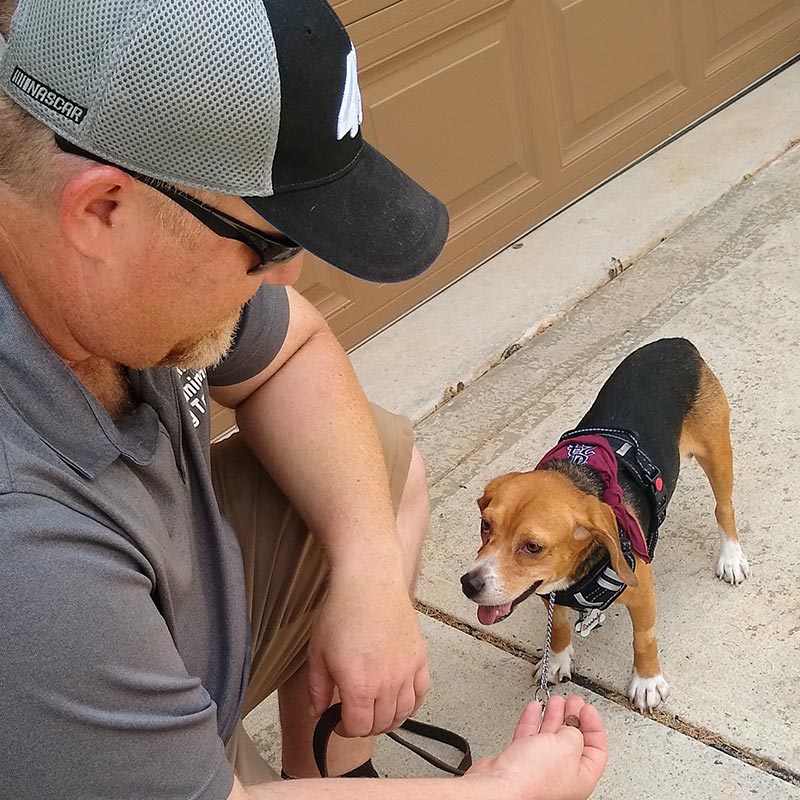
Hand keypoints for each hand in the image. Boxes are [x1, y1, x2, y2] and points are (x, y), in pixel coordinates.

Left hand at [306, 573, 429, 737]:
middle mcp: (387, 683)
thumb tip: (316, 712)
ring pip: (404, 712)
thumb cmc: (342, 612)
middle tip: (353, 714)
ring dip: (388, 718)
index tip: (337, 721)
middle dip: (364, 725)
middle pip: (381, 724)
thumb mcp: (318, 652)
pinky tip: (400, 700)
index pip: (358, 727)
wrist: (369, 582)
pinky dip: (412, 703)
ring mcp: (407, 671)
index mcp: (360, 685)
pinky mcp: (419, 658)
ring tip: (375, 710)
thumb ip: (317, 688)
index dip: (344, 729)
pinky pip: (421, 693)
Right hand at [464, 695, 607, 799]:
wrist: (500, 785)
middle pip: (572, 741)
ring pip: (550, 737)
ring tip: (555, 701)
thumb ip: (574, 734)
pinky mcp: (520, 761)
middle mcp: (562, 774)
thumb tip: (573, 728)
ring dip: (553, 716)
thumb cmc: (533, 777)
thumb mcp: (566, 747)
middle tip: (573, 702)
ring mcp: (540, 767)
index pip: (596, 750)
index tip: (587, 709)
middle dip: (573, 718)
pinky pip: (530, 736)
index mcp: (581, 777)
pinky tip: (534, 708)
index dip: (594, 726)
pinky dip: (533, 720)